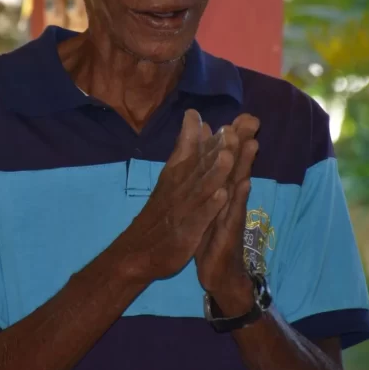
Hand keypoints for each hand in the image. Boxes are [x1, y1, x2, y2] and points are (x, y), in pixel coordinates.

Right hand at [115, 109, 235, 281]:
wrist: (138, 251)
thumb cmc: (159, 212)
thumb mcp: (170, 176)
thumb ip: (184, 147)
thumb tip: (195, 118)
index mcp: (174, 174)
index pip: (188, 151)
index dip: (200, 135)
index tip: (212, 117)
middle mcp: (178, 188)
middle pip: (199, 166)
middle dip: (216, 149)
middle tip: (230, 130)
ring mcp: (182, 210)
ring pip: (200, 188)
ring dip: (214, 173)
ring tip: (228, 157)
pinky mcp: (186, 231)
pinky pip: (200, 216)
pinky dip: (210, 206)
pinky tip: (221, 196)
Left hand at [195, 114, 259, 312]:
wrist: (219, 274)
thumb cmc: (214, 237)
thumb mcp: (212, 208)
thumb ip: (213, 182)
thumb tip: (214, 159)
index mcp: (224, 193)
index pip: (230, 162)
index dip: (235, 139)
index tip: (241, 114)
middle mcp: (231, 201)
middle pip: (239, 168)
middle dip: (245, 144)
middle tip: (253, 119)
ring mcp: (232, 217)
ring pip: (239, 187)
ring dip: (245, 166)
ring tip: (251, 144)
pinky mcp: (228, 235)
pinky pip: (233, 215)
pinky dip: (237, 200)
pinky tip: (243, 185)